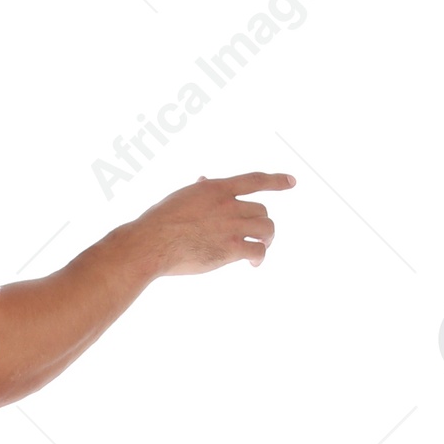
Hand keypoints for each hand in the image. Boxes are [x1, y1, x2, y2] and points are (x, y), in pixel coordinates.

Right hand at [123, 170, 295, 276]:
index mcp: (216, 189)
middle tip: (257, 234)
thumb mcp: (181, 196)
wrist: (152, 243)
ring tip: (262, 247)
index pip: (255, 180)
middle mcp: (228, 205)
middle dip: (260, 222)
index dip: (276, 180)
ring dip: (267, 238)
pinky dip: (260, 256)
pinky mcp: (230, 249)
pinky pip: (258, 250)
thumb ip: (199, 190)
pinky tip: (254, 263)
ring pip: (266, 228)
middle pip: (262, 210)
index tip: (291, 182)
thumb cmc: (159, 221)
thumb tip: (204, 180)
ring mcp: (231, 226)